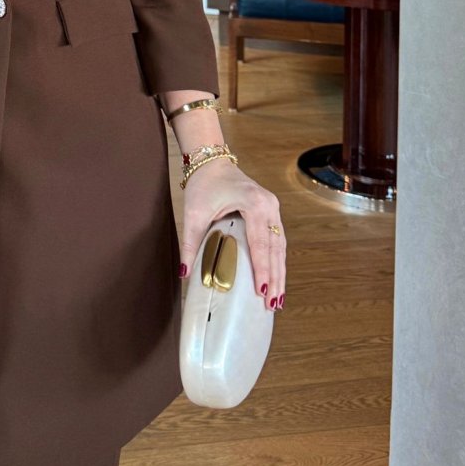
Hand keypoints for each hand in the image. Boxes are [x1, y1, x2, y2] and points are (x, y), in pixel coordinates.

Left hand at [179, 158, 285, 310]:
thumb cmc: (203, 185)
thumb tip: (184, 273)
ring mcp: (273, 206)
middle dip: (275, 278)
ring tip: (277, 298)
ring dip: (279, 272)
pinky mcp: (271, 210)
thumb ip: (190, 243)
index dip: (262, 270)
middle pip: (275, 248)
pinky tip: (276, 278)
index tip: (263, 292)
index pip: (259, 243)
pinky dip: (277, 260)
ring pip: (280, 246)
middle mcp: (268, 204)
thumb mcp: (193, 214)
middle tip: (272, 304)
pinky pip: (277, 239)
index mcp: (253, 203)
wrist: (211, 161)